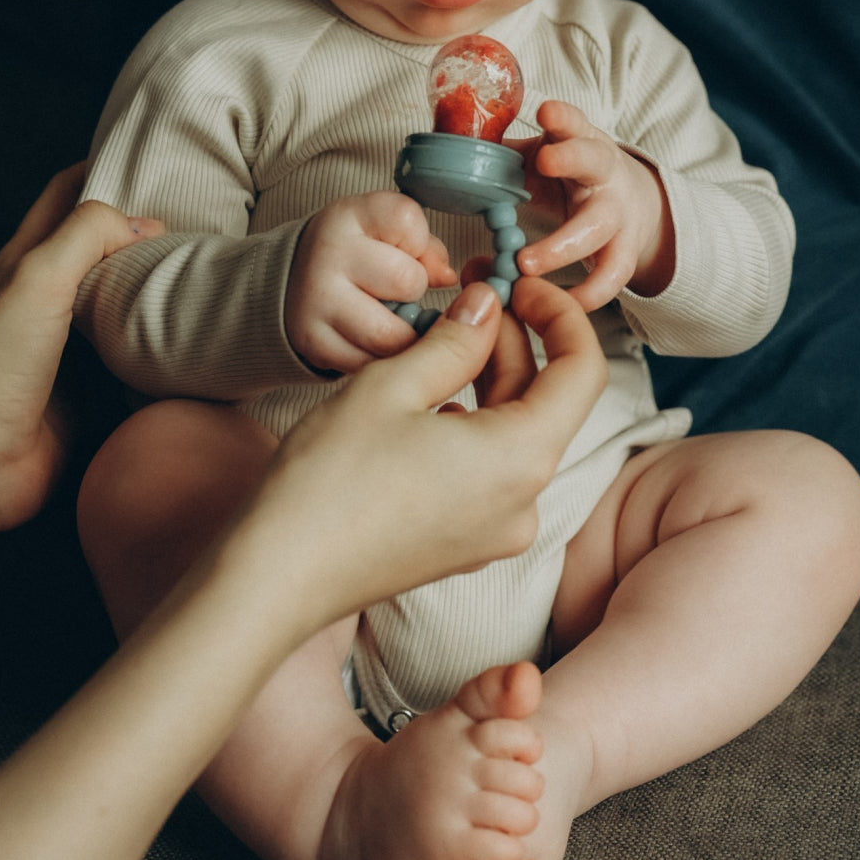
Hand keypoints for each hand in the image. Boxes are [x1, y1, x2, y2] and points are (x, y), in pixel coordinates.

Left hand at [0, 165, 163, 594]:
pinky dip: (165, 343)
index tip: (154, 162)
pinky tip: (197, 338)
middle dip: (147, 229)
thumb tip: (145, 223)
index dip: (105, 169)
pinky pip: (136, 354)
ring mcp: (70, 345)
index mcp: (27, 259)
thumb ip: (89, 233)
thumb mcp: (38, 276)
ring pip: (124, 299)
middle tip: (201, 221)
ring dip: (161, 288)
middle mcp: (49, 296)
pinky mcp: (92, 388)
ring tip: (210, 273)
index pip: (68, 194)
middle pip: (103, 246)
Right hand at [264, 275, 605, 621]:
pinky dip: (472, 418)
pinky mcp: (465, 542)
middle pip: (547, 400)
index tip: (518, 283)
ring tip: (443, 334)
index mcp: (521, 460)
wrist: (276, 575)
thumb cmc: (328, 480)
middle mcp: (524, 502)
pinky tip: (427, 393)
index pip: (583, 371)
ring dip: (490, 376)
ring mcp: (496, 530)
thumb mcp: (393, 385)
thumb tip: (489, 305)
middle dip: (515, 339)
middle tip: (471, 291)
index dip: (560, 315)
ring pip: (515, 432)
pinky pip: (489, 467)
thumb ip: (456, 339)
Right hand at [284, 191, 455, 373]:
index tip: (406, 251)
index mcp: (349, 215)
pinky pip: (371, 364)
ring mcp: (317, 298)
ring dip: (405, 336)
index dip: (420, 242)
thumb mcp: (386, 231)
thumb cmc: (357, 254)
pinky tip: (373, 342)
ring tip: (395, 323)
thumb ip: (426, 248)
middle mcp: (328, 252)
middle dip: (415, 293)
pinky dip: (382, 360)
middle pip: (407, 281)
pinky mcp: (313, 340)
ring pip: (392, 334)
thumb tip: (447, 279)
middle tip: (400, 294)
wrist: (292, 281)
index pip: (407, 221)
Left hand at [511, 99, 674, 311]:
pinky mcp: (625, 250)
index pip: (574, 123)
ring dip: (562, 247)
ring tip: (525, 264)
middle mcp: (605, 174)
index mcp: (582, 143)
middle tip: (544, 161)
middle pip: (594, 162)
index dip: (563, 117)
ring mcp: (619, 214)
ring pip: (599, 228)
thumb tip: (452, 151)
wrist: (633, 202)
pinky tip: (561, 303)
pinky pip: (612, 276)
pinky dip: (588, 293)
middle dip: (571, 159)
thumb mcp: (546, 157)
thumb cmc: (575, 176)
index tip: (545, 110)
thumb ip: (506, 157)